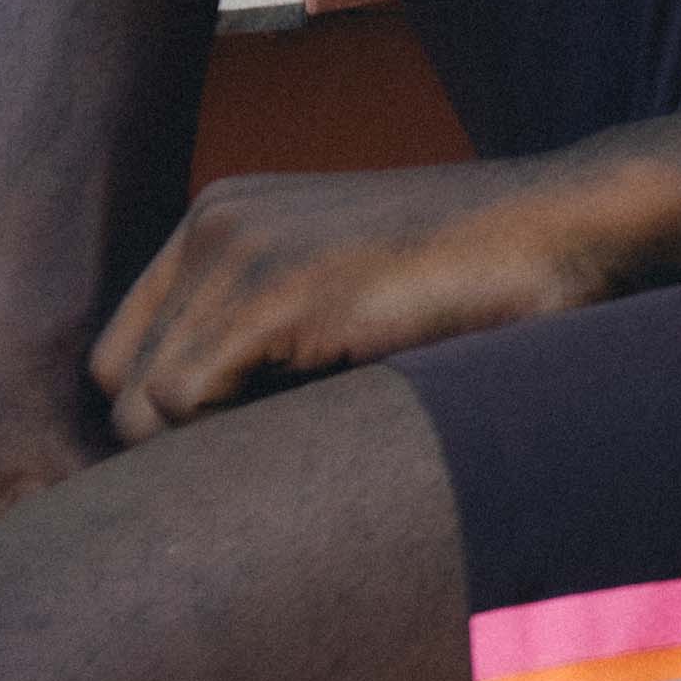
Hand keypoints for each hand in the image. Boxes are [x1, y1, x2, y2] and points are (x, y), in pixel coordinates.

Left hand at [89, 153, 657, 440]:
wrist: (562, 229)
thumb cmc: (469, 283)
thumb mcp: (339, 295)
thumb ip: (261, 343)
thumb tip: (183, 457)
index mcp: (222, 216)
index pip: (125, 351)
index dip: (164, 422)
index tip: (237, 452)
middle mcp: (213, 221)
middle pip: (118, 382)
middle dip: (170, 443)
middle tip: (263, 464)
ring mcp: (240, 248)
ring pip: (142, 404)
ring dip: (205, 451)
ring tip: (298, 446)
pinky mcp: (275, 290)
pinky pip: (180, 403)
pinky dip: (227, 444)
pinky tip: (311, 425)